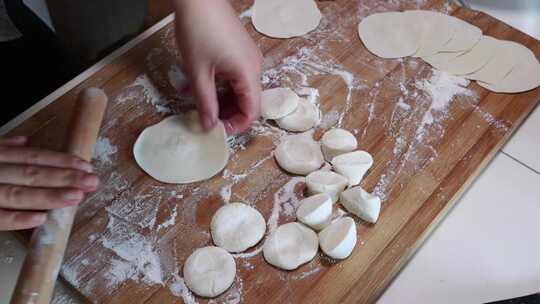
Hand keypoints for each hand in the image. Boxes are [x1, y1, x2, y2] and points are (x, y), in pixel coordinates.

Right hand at [0, 136, 98, 230]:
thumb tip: (25, 141)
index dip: (61, 162)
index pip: (32, 157)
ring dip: (49, 196)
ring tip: (76, 197)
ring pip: (17, 194)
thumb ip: (2, 149)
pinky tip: (41, 218)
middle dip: (65, 178)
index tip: (86, 167)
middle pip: (31, 174)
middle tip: (91, 182)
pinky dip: (18, 219)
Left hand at [173, 0, 262, 134]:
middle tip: (203, 117)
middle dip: (226, 113)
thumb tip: (209, 126)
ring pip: (238, 89)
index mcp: (248, 73)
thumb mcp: (198, 72)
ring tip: (194, 99)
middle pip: (246, 101)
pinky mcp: (240, 52)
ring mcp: (248, 58)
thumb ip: (205, 102)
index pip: (252, 111)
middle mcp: (254, 66)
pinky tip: (198, 83)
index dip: (236, 125)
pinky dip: (219, 85)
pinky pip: (234, 76)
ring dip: (219, 98)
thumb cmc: (198, 30)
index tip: (217, 130)